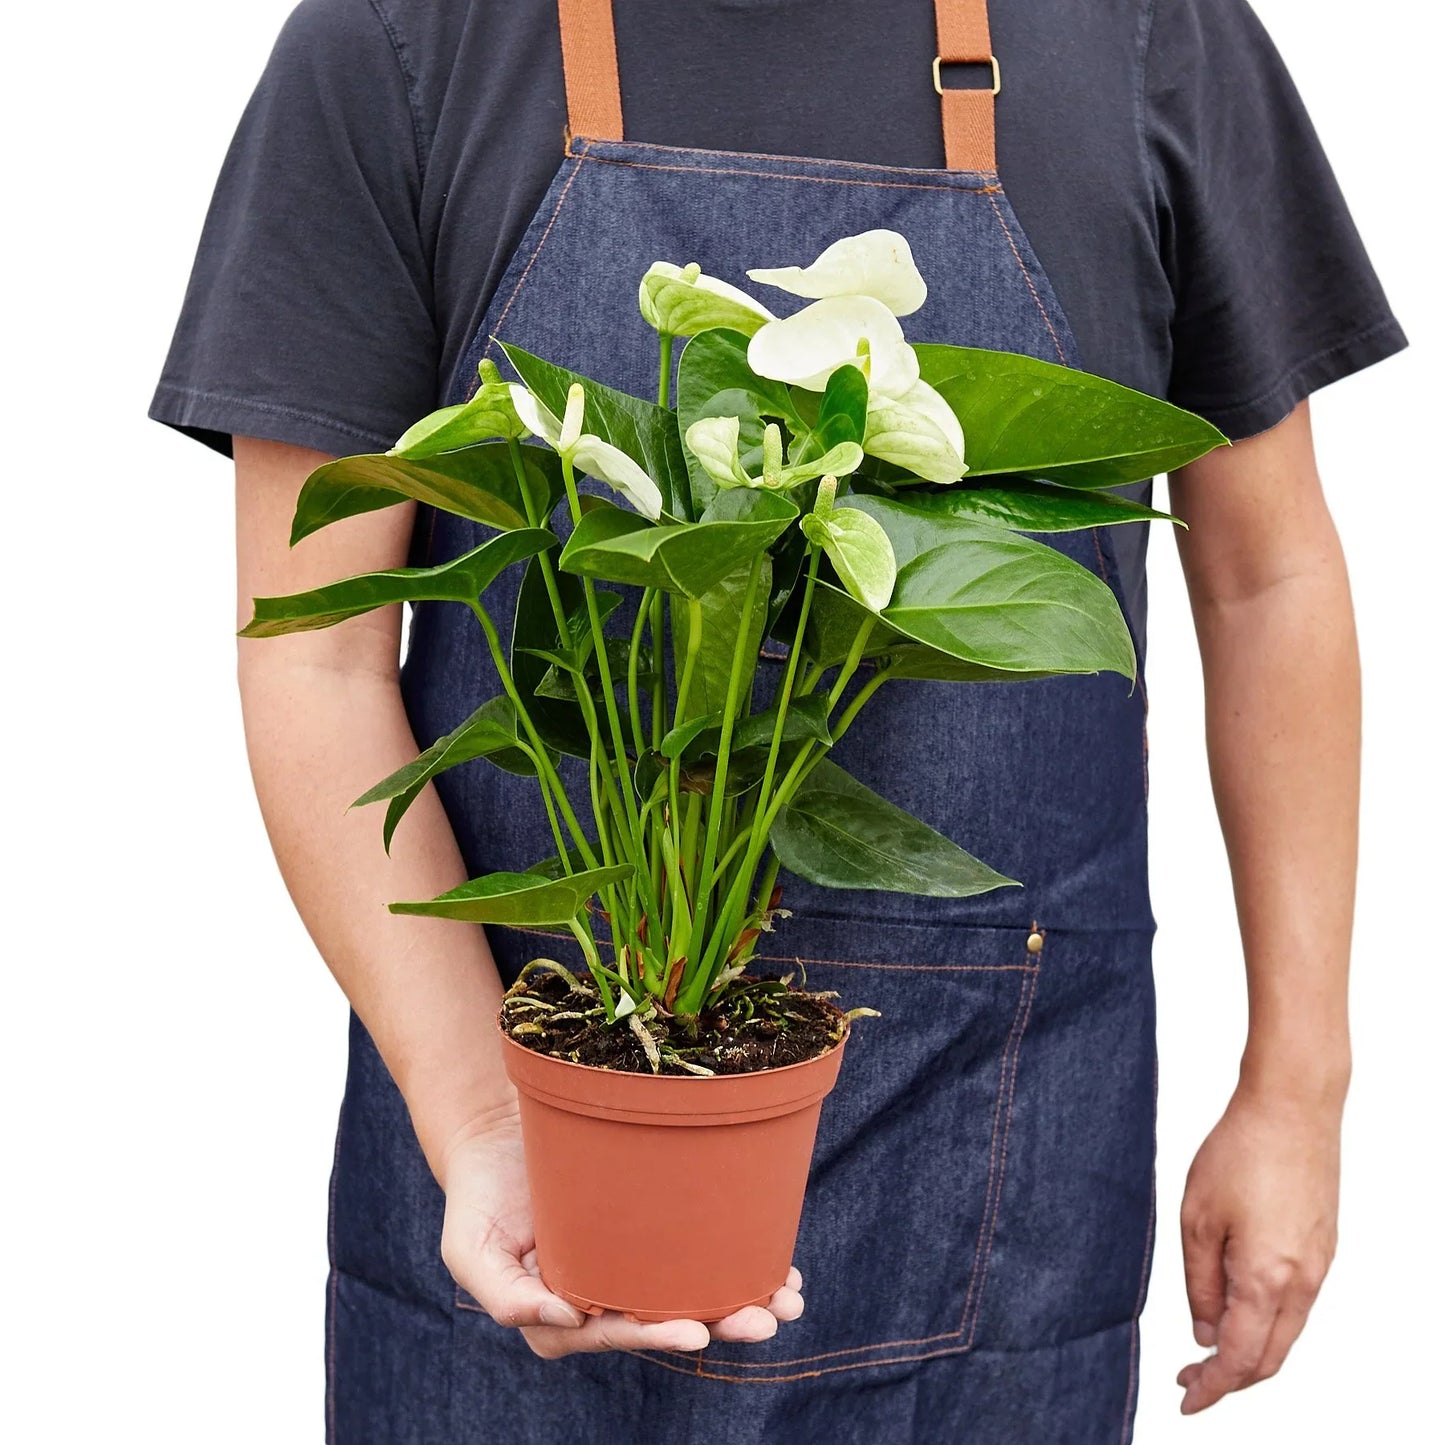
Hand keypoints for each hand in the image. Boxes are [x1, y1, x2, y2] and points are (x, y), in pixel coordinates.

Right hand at [439, 1102, 804, 1357]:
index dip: (660, 1332)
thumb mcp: (469, 1250)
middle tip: (766, 1319)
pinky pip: (699, 1251)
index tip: (700, 1330)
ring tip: (788, 1299)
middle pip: (669, 1318)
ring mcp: (632, 1266)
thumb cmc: (479, 1198)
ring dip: (744, 1299)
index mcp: (563, 1318)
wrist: (496, 1137)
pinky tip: (779, 1263)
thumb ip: (506, 1297)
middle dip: (722, 1323)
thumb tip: (569, 1320)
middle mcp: (605, 1299)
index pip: (619, 1331)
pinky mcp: (653, 1232)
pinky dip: (738, 1260)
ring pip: (695, 1291)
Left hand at [1176, 1082, 1341, 1413]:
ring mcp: (1319, 1266)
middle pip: (1269, 1358)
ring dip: (1249, 1352)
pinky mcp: (1323, 1247)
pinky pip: (1297, 1306)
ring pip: (1285, 1334)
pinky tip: (1239, 1310)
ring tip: (1208, 1350)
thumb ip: (1200, 1283)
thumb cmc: (1240, 1151)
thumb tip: (1205, 1334)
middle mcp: (1302, 1282)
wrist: (1293, 1108)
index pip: (1239, 1359)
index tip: (1186, 1400)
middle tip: (1191, 1379)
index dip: (1212, 1388)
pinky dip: (1268, 1323)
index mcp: (1266, 1279)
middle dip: (1230, 1380)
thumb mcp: (1197, 1218)